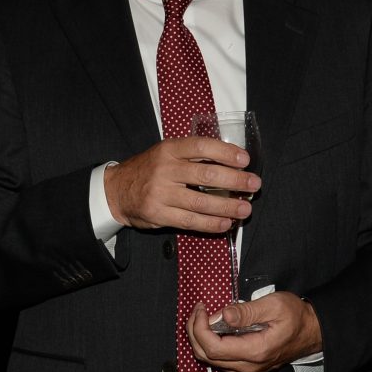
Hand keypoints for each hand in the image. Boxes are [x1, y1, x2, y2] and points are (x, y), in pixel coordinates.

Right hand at [104, 136, 260, 232]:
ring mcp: (161, 193)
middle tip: (254, 185)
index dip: (226, 152)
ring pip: (201, 202)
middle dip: (235, 181)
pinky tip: (225, 224)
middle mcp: (165, 169)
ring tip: (245, 209)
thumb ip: (192, 155)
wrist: (117, 190)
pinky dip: (210, 224)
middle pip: (206, 176)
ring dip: (227, 207)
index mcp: (169, 149)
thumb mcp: (166, 153)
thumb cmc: (149, 169)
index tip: (245, 159)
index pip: (201, 147)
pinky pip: (190, 221)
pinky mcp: (159, 214)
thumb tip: (232, 163)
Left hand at [187, 291, 321, 371]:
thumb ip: (247, 311)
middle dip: (195, 332)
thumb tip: (222, 315)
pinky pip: (220, 361)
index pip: (212, 348)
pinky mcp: (246, 370)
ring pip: (210, 361)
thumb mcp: (274, 305)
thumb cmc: (296, 317)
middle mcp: (248, 367)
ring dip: (200, 338)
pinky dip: (210, 344)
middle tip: (199, 310)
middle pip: (206, 356)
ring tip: (204, 316)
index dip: (199, 328)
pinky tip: (215, 328)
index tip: (201, 309)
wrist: (311, 333)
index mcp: (255, 351)